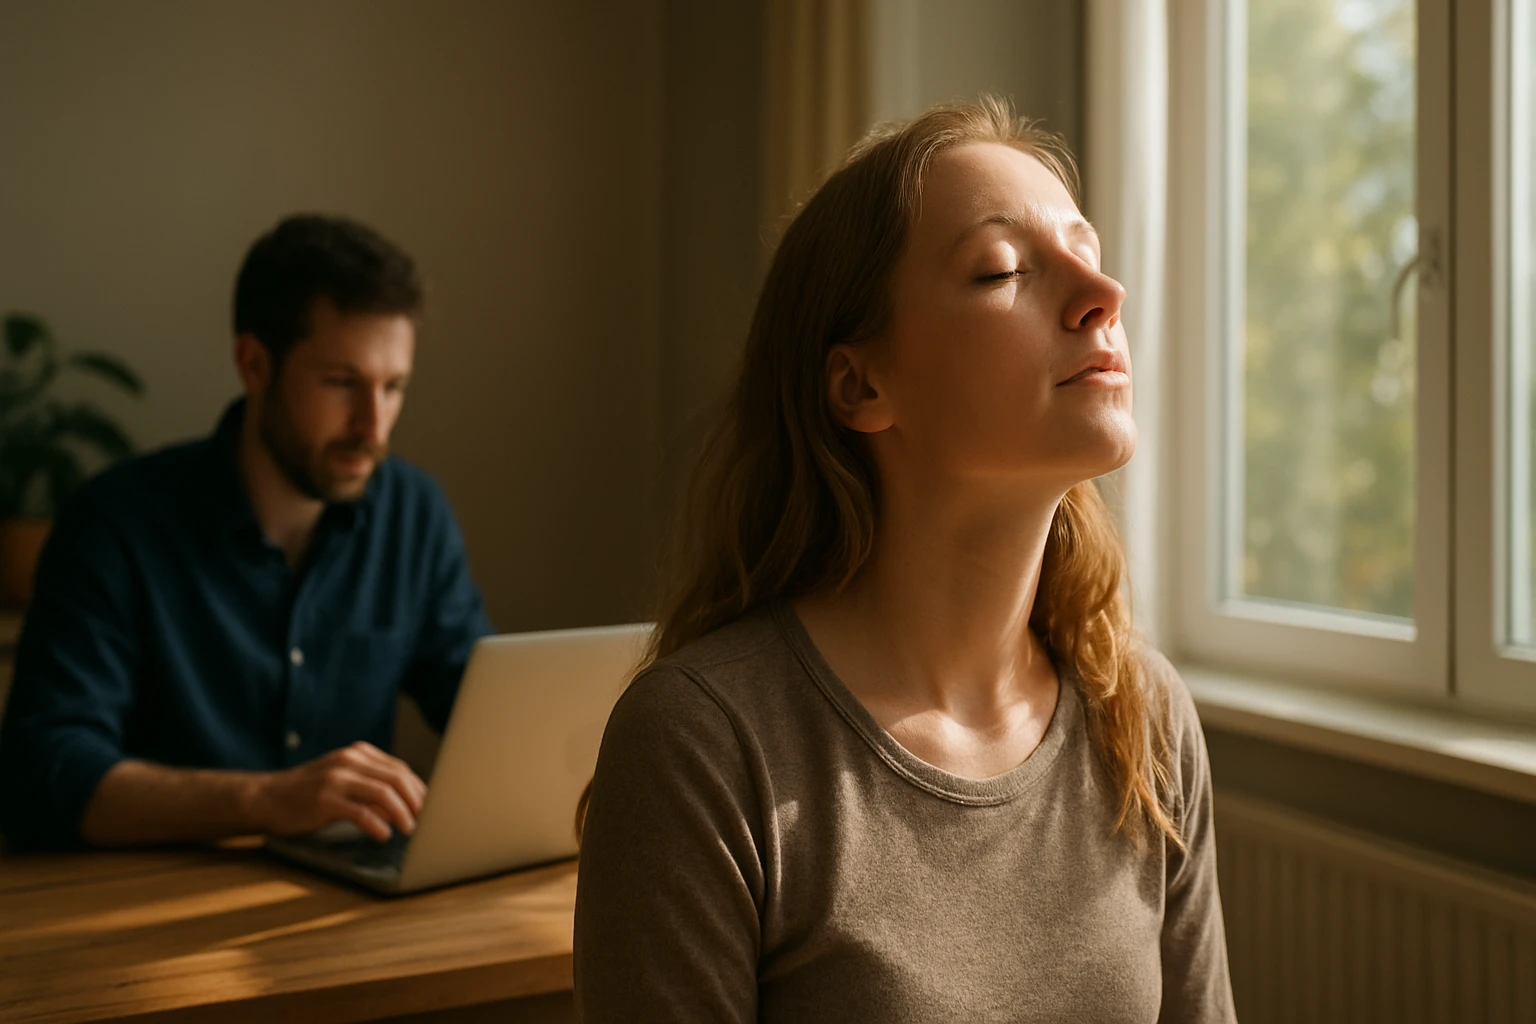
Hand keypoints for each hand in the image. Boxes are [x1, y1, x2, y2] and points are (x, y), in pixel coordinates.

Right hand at [250, 742, 426, 841]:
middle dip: (417, 801)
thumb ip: (372, 790)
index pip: (400, 769)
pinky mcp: (324, 799)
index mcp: (358, 754)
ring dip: (402, 813)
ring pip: (383, 793)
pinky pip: (359, 812)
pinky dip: (376, 824)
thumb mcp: (343, 783)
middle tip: (427, 821)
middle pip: (397, 778)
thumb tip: (405, 808)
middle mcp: (349, 761)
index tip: (432, 808)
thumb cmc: (308, 794)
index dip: (419, 789)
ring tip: (410, 830)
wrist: (265, 797)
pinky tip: (383, 835)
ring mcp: (336, 779)